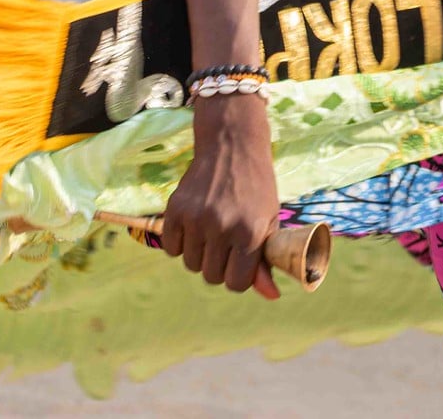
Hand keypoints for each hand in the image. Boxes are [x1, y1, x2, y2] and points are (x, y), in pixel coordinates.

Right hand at [160, 97, 281, 299]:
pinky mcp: (175, 208)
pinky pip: (171, 248)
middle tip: (226, 245)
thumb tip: (271, 296)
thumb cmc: (256, 187)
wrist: (232, 145)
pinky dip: (180, 243)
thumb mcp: (269, 222)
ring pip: (191, 264)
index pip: (237, 283)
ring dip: (200, 255)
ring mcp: (196, 218)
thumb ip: (265, 261)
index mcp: (250, 232)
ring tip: (210, 233)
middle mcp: (222, 227)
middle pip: (211, 277)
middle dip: (219, 267)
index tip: (239, 263)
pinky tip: (193, 227)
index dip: (238, 277)